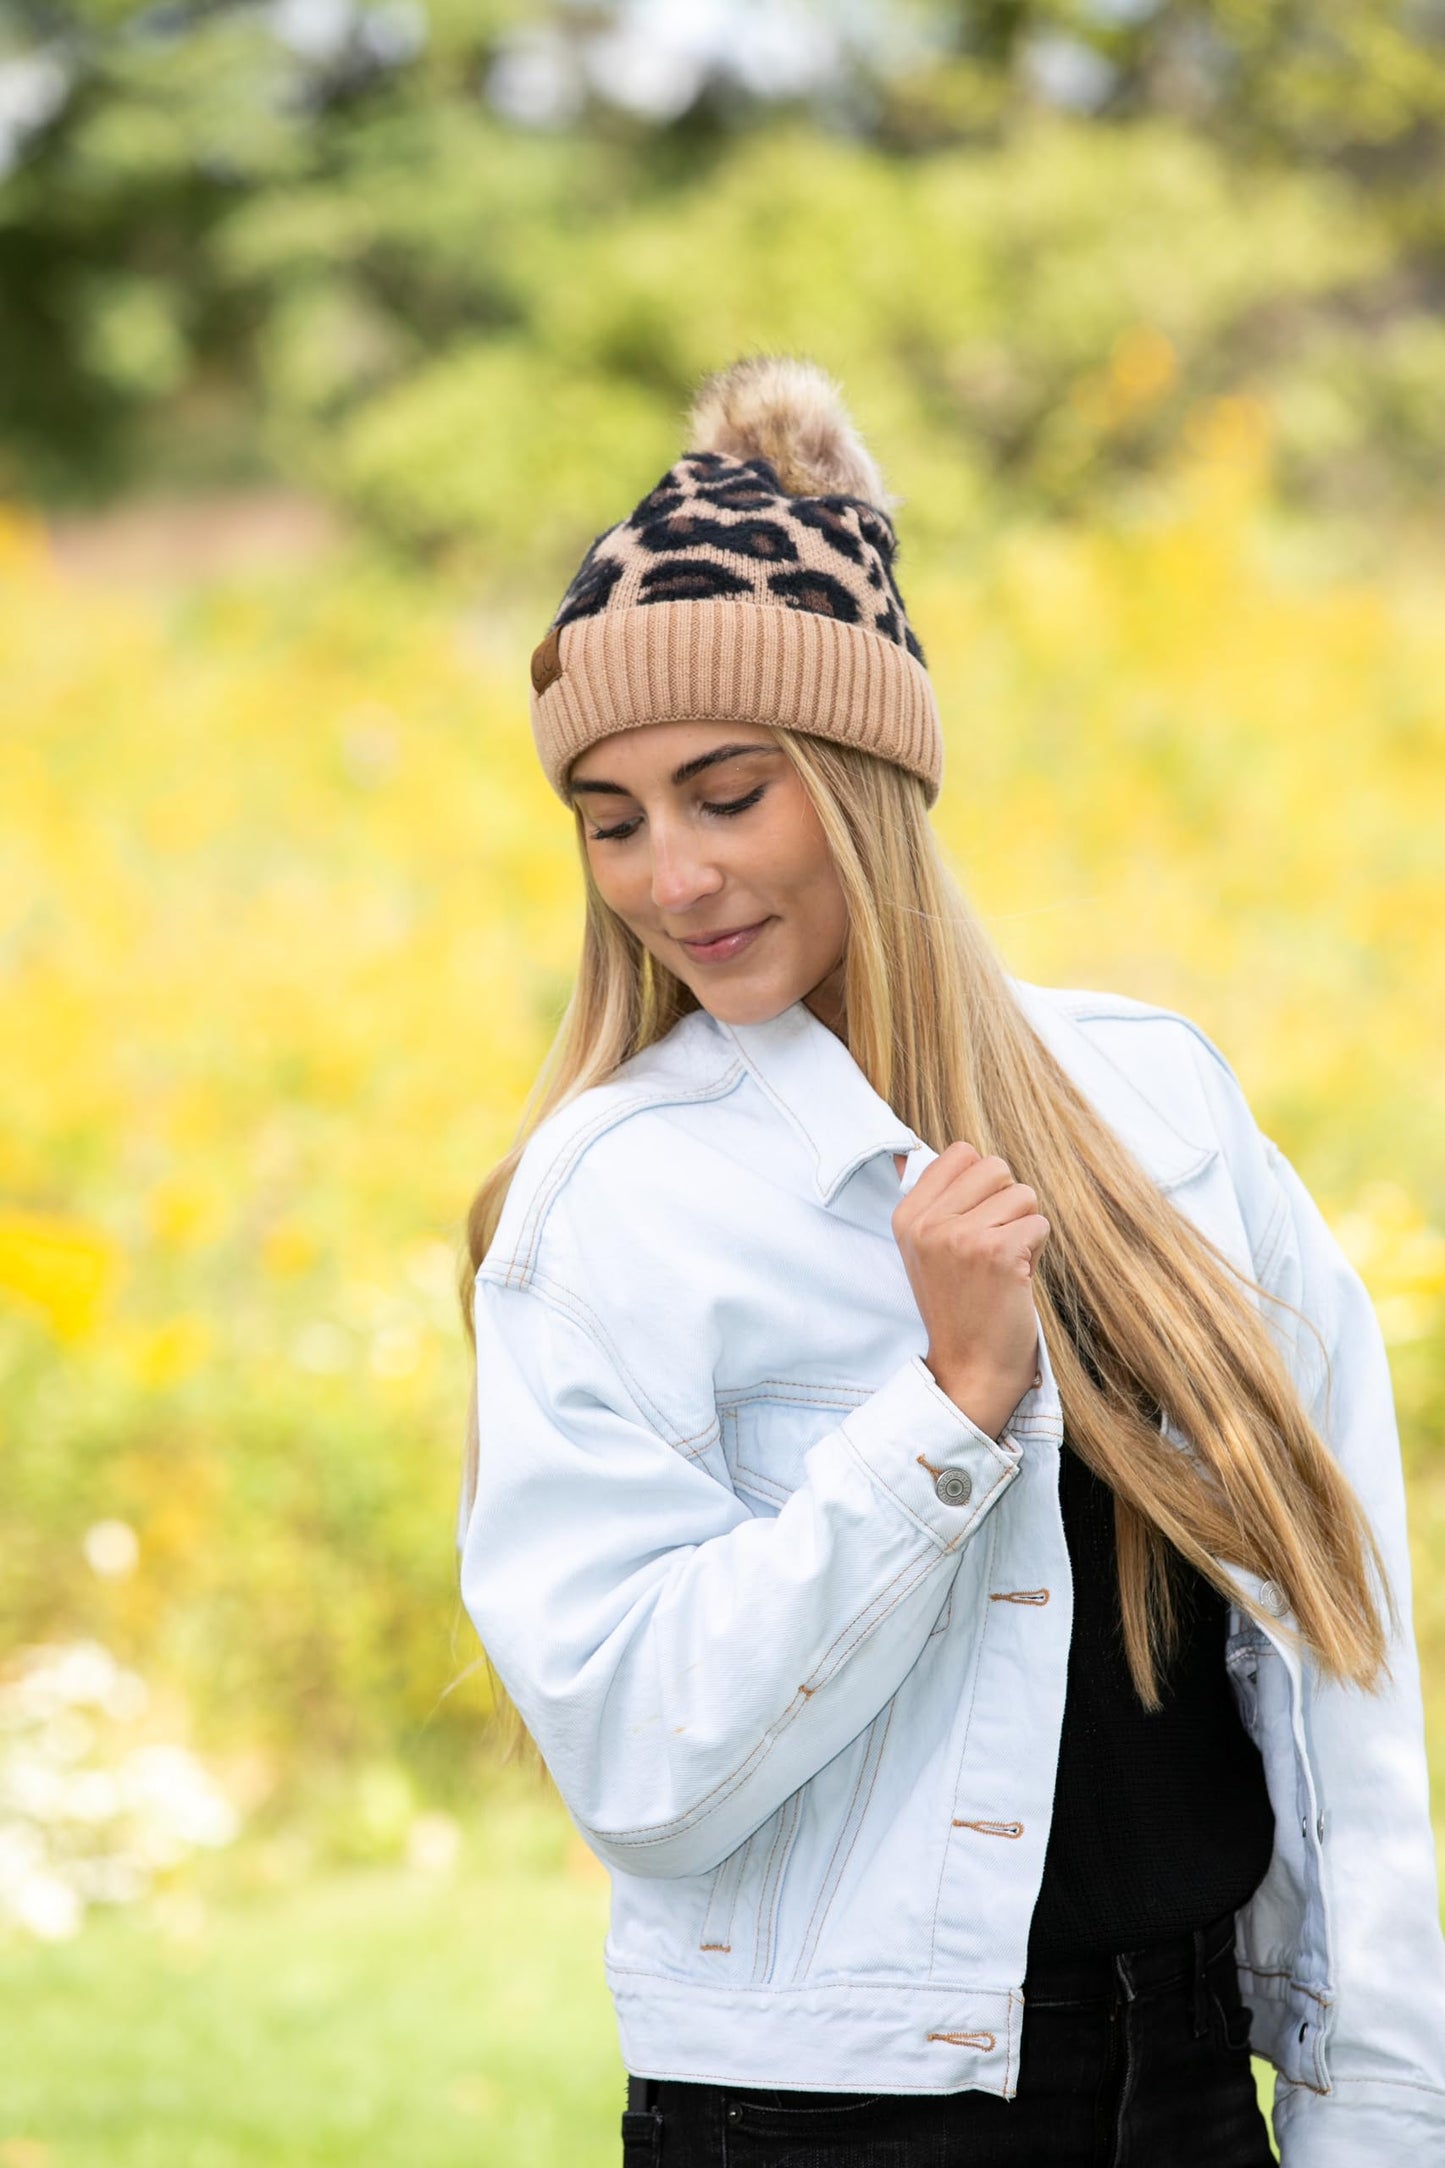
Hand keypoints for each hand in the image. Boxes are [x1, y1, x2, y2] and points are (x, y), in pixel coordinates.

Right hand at [890, 1144, 1050, 1439]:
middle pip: (995, 1166)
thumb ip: (942, 1203)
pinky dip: (1038, 1252)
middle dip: (1007, 1203)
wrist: (970, 1369)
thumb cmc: (961, 1306)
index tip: (975, 1223)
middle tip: (994, 1247)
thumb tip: (968, 1155)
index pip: (961, 1153)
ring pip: (1023, 1194)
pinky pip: (1040, 1224)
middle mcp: (928, 1223)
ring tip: (1004, 1266)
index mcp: (908, 1216)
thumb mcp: (929, 1250)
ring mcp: (960, 1236)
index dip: (982, 1184)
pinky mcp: (997, 1253)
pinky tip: (1016, 1280)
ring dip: (1024, 1228)